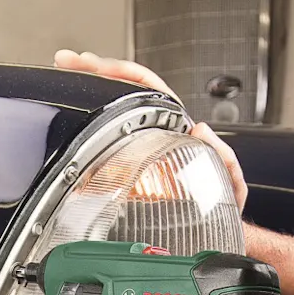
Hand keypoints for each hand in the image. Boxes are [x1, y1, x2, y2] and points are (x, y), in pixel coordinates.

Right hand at [53, 49, 248, 212]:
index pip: (149, 90)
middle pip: (124, 92)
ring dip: (87, 91)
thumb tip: (200, 129)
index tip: (99, 66)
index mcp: (177, 130)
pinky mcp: (128, 167)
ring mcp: (141, 148)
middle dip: (95, 71)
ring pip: (112, 112)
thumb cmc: (220, 206)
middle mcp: (156, 133)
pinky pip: (105, 143)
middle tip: (70, 62)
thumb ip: (222, 155)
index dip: (123, 73)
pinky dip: (86, 128)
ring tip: (65, 74)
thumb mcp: (228, 180)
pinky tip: (68, 119)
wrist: (210, 232)